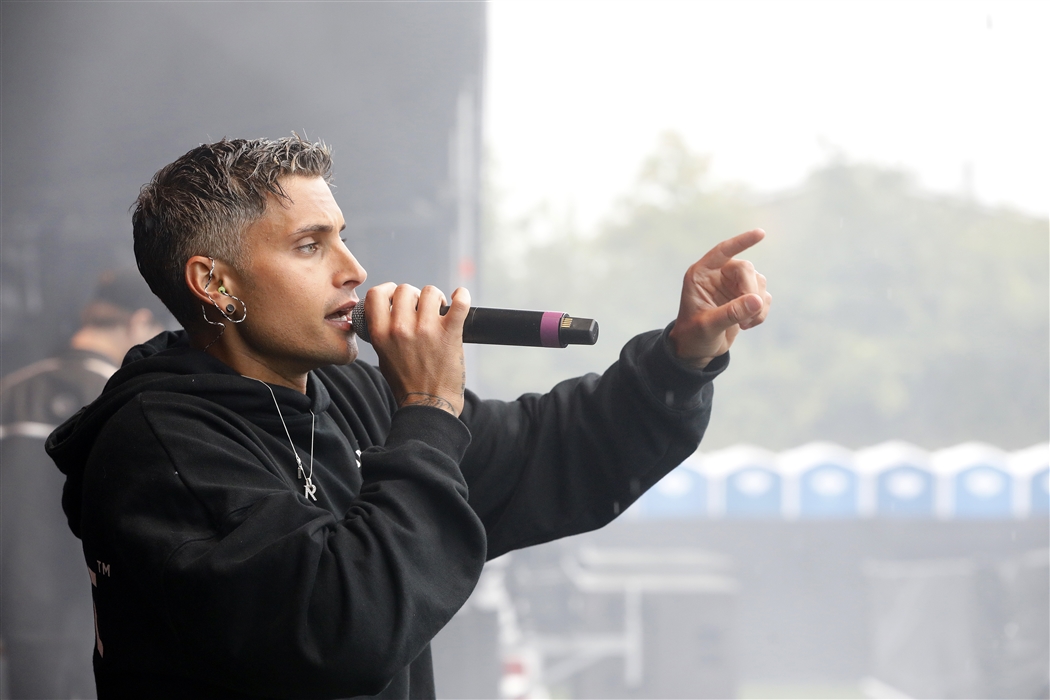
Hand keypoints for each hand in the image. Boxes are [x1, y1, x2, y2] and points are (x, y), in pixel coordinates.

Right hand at [364, 283, 469, 415]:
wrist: (429, 405)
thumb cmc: (407, 384)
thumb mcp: (383, 357)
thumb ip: (383, 333)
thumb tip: (390, 312)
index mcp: (381, 334)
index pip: (376, 294)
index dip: (387, 290)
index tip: (396, 296)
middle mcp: (401, 329)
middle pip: (405, 290)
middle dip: (414, 296)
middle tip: (421, 308)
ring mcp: (426, 330)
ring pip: (430, 292)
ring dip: (436, 298)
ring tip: (439, 310)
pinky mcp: (449, 333)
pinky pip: (459, 303)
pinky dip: (462, 296)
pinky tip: (461, 296)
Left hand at [667, 229, 771, 367]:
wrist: (696, 350)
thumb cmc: (693, 335)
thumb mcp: (708, 325)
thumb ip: (731, 312)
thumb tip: (757, 300)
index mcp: (701, 274)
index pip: (723, 251)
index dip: (741, 242)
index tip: (760, 234)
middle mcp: (718, 276)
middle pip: (747, 270)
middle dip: (751, 291)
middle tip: (749, 314)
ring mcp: (732, 286)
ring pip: (759, 283)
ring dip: (758, 305)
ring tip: (744, 323)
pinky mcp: (744, 298)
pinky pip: (763, 297)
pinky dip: (761, 312)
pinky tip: (747, 325)